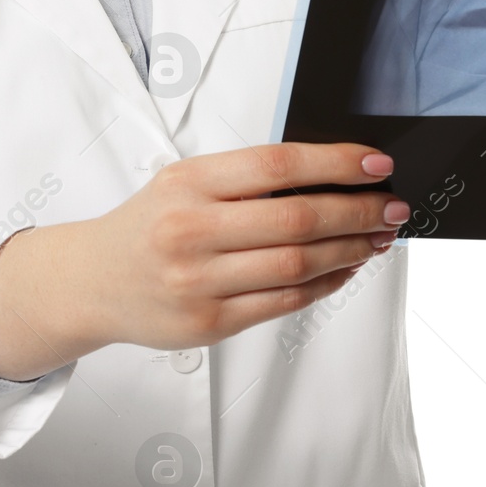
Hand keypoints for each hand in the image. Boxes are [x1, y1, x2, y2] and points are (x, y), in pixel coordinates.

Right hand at [82, 142, 406, 353]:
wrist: (93, 281)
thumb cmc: (150, 223)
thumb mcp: (185, 181)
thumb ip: (247, 178)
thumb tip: (332, 176)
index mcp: (189, 183)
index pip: (278, 165)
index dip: (336, 163)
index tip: (376, 164)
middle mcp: (191, 231)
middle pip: (297, 219)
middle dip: (357, 211)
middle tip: (392, 206)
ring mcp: (199, 282)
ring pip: (297, 264)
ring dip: (350, 250)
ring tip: (376, 236)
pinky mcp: (208, 324)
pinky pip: (283, 302)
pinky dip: (324, 283)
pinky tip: (344, 268)